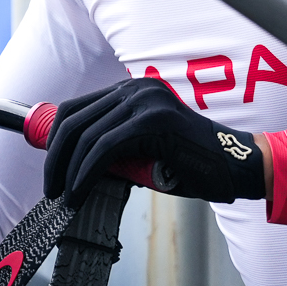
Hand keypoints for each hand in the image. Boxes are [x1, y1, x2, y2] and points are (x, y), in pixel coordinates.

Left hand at [43, 78, 265, 206]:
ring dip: (68, 171)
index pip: (76, 108)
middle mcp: (135, 89)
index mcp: (131, 90)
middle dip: (54, 157)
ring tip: (64, 196)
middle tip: (50, 188)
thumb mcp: (143, 150)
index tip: (50, 168)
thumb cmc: (191, 164)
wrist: (235, 166)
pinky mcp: (153, 120)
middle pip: (74, 119)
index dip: (55, 139)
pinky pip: (104, 149)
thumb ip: (114, 149)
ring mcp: (144, 101)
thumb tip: (72, 168)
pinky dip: (85, 174)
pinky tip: (79, 193)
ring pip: (86, 135)